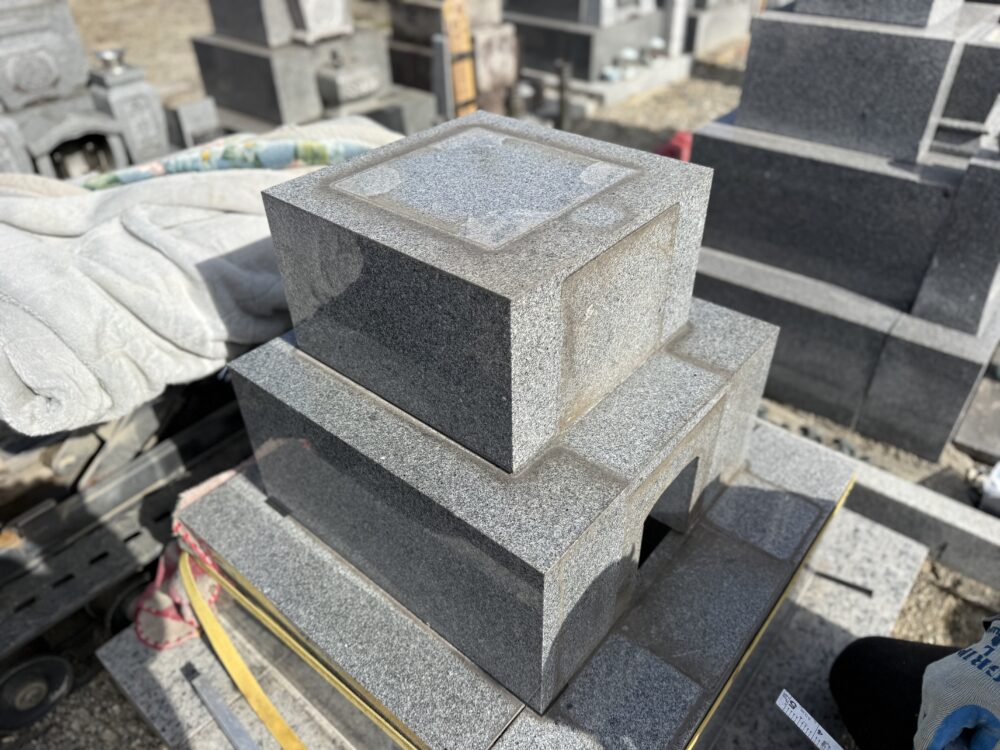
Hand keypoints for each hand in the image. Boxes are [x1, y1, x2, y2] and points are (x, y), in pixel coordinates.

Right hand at [914, 621, 999, 749]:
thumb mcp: (996, 729)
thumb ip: (977, 747)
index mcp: (946, 706)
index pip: (926, 742)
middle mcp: (930, 692)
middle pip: (926, 730)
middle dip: (944, 741)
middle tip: (969, 742)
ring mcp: (929, 680)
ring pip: (928, 715)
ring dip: (943, 725)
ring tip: (972, 721)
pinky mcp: (931, 673)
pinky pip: (931, 699)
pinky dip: (944, 708)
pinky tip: (966, 703)